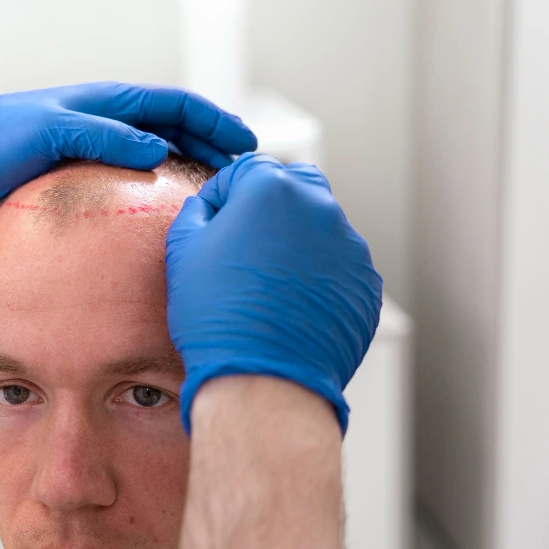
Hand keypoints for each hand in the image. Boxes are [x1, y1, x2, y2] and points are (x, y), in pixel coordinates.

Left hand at [0, 82, 256, 211]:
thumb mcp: (53, 132)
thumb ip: (105, 136)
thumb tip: (159, 149)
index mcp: (107, 101)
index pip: (176, 105)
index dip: (214, 120)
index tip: (245, 144)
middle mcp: (107, 119)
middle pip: (174, 128)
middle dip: (211, 145)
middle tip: (239, 175)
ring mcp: (95, 144)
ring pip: (156, 151)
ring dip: (187, 165)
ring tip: (212, 192)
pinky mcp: (80, 170)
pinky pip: (130, 174)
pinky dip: (156, 184)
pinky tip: (163, 209)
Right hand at [165, 153, 382, 433]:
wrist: (263, 379)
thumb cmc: (217, 314)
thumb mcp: (183, 253)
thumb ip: (197, 213)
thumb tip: (208, 207)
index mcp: (272, 189)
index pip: (246, 169)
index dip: (223, 194)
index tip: (213, 223)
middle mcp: (320, 208)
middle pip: (294, 187)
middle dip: (270, 206)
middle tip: (245, 245)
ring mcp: (350, 247)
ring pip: (320, 228)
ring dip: (296, 242)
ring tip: (268, 285)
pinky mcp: (365, 285)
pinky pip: (339, 268)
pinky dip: (319, 277)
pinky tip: (292, 307)